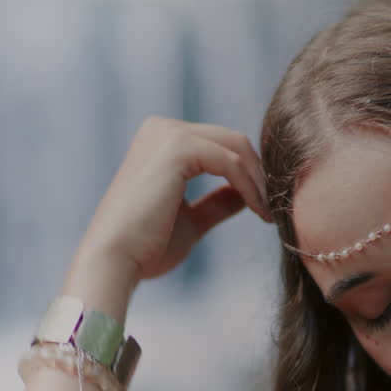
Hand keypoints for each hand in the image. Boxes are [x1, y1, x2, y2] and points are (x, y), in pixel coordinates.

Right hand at [76, 117, 269, 282]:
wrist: (114, 261)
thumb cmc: (145, 248)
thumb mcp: (191, 220)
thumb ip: (217, 203)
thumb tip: (248, 195)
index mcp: (160, 141)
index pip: (220, 146)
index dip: (249, 175)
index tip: (265, 207)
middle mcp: (162, 129)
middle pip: (232, 141)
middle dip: (259, 174)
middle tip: (275, 208)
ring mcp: (168, 133)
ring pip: (236, 147)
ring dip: (259, 181)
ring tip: (269, 213)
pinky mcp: (177, 146)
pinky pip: (230, 162)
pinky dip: (250, 186)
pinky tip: (258, 211)